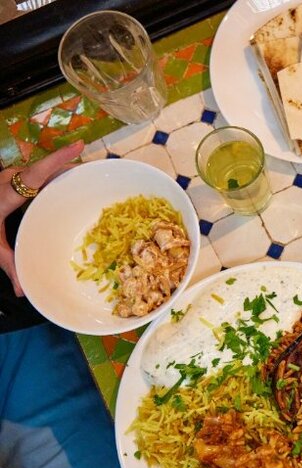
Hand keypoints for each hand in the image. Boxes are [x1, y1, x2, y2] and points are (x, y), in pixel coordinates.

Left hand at [0, 141, 83, 295]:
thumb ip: (7, 264)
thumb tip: (23, 292)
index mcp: (6, 193)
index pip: (35, 174)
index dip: (57, 158)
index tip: (79, 145)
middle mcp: (8, 179)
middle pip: (44, 169)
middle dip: (70, 167)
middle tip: (97, 172)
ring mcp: (9, 177)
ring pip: (41, 170)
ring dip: (63, 172)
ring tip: (88, 179)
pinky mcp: (10, 179)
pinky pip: (36, 175)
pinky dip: (53, 177)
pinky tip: (65, 186)